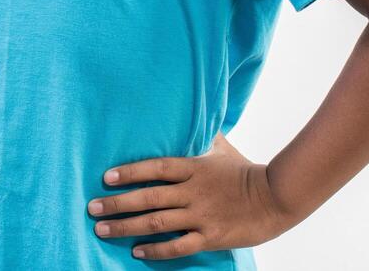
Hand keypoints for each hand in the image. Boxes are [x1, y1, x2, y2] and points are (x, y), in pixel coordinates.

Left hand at [86, 134, 294, 259]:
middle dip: (117, 203)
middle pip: (148, 197)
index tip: (105, 177)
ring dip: (127, 226)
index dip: (129, 172)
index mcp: (194, 167)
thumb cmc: (245, 171)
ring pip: (157, 222)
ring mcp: (201, 215)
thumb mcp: (221, 149)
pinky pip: (178, 246)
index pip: (155, 167)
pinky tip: (137, 251)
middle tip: (92, 207)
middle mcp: (193, 192)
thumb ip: (201, 137)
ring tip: (103, 229)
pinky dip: (156, 250)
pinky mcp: (211, 237)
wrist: (276, 198)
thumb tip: (192, 115)